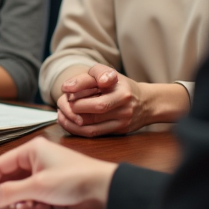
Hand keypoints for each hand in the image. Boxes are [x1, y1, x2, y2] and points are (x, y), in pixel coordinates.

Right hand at [0, 136, 114, 208]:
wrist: (105, 190)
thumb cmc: (76, 178)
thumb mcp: (38, 187)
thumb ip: (10, 193)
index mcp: (30, 150)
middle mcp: (35, 161)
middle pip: (7, 180)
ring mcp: (43, 176)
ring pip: (19, 191)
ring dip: (17, 202)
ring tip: (21, 207)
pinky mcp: (51, 190)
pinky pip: (31, 199)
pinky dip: (30, 205)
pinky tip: (38, 208)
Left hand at [56, 64, 188, 136]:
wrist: (146, 102)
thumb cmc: (119, 86)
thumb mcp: (105, 74)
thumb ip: (85, 78)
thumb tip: (66, 88)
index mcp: (118, 85)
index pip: (93, 85)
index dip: (75, 88)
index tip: (65, 89)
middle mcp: (123, 102)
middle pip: (93, 108)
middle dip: (72, 107)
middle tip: (62, 104)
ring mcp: (123, 119)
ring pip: (91, 125)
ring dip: (71, 121)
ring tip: (61, 115)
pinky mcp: (119, 131)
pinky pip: (94, 133)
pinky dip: (78, 130)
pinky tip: (70, 123)